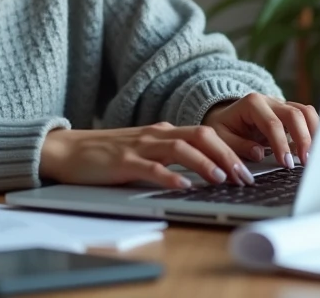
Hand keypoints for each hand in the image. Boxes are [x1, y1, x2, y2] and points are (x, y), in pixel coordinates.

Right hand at [40, 123, 260, 189]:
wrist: (68, 149)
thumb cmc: (108, 153)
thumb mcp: (145, 149)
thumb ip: (171, 154)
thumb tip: (203, 168)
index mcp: (165, 132)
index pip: (207, 134)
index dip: (232, 148)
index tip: (251, 164)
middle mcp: (157, 134)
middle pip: (202, 137)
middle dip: (228, 155)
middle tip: (246, 176)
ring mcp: (140, 146)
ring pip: (181, 149)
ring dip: (205, 163)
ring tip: (223, 178)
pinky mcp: (123, 161)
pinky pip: (151, 168)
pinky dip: (170, 177)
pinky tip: (183, 187)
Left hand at [202, 93, 318, 168]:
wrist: (224, 116)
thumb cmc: (223, 127)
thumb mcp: (221, 137)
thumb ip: (238, 146)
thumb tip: (259, 154)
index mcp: (252, 103)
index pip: (272, 123)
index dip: (281, 144)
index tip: (286, 163)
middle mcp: (270, 100)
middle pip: (294, 114)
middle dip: (302, 138)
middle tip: (305, 162)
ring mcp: (281, 104)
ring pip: (305, 111)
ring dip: (313, 133)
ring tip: (313, 155)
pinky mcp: (289, 112)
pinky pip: (307, 116)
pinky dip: (313, 131)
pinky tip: (312, 149)